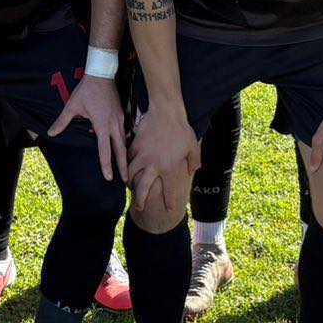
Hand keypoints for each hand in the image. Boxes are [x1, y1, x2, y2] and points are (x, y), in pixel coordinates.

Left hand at [48, 74, 127, 181]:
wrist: (101, 73)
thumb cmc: (86, 90)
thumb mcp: (72, 105)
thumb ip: (62, 121)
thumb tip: (51, 133)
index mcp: (102, 124)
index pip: (105, 149)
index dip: (106, 165)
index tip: (108, 178)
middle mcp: (114, 124)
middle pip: (121, 150)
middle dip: (124, 166)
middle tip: (126, 181)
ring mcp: (120, 119)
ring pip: (125, 141)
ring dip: (126, 155)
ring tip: (127, 169)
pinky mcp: (122, 114)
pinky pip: (125, 132)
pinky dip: (126, 143)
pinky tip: (126, 150)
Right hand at [127, 103, 199, 223]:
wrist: (166, 112)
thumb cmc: (182, 130)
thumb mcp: (193, 147)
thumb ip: (194, 162)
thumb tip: (192, 171)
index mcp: (169, 168)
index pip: (169, 192)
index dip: (169, 203)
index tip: (169, 209)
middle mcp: (154, 165)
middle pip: (143, 189)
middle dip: (141, 201)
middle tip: (139, 207)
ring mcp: (142, 156)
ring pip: (131, 175)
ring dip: (130, 183)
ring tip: (130, 187)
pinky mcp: (135, 146)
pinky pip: (129, 159)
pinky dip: (128, 165)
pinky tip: (128, 167)